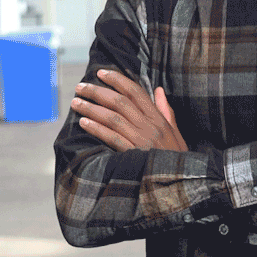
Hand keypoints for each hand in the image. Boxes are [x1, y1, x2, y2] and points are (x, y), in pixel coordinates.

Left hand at [70, 70, 188, 152]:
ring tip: (76, 103)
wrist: (181, 183)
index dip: (117, 80)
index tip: (101, 73)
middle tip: (80, 87)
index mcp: (159, 119)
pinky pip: (112, 138)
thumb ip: (166, 111)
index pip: (136, 92)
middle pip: (120, 102)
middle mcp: (150, 127)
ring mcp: (142, 141)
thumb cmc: (176, 158)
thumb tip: (158, 90)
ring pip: (113, 118)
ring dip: (91, 108)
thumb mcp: (176, 133)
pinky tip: (83, 122)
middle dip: (97, 92)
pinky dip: (97, 129)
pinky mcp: (134, 155)